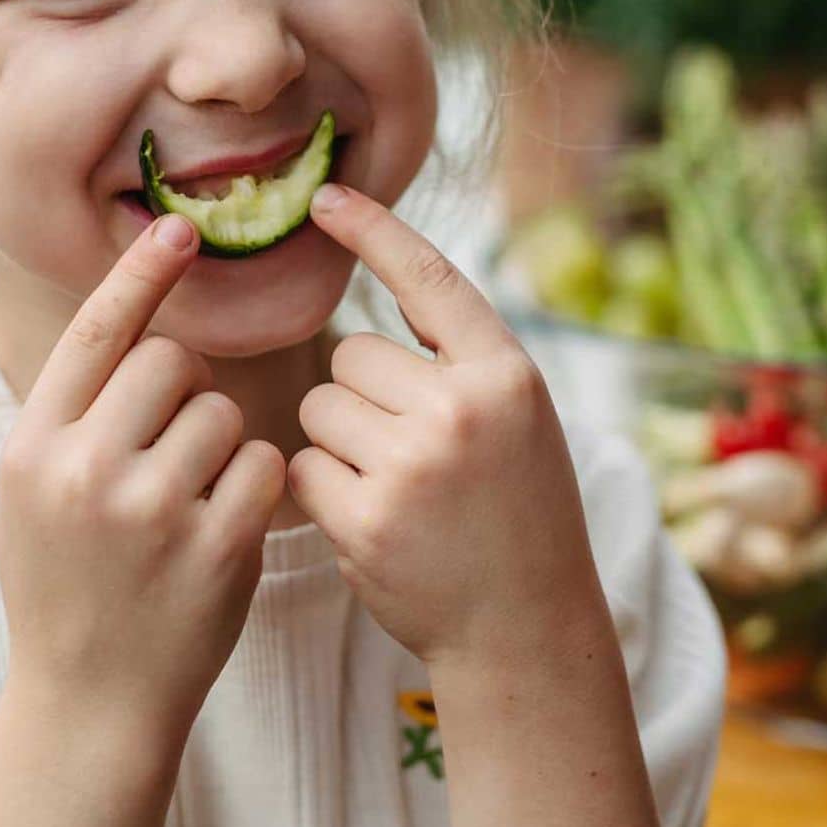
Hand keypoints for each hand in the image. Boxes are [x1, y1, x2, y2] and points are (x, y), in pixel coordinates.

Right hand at [0, 214, 288, 748]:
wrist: (89, 702)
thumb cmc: (67, 581)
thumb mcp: (33, 491)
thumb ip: (74, 412)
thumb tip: (134, 317)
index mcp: (33, 448)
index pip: (94, 334)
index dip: (140, 275)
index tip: (179, 229)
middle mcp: (85, 471)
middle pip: (172, 363)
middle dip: (185, 392)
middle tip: (168, 450)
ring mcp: (152, 512)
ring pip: (223, 412)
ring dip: (221, 444)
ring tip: (188, 503)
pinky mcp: (215, 549)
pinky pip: (263, 465)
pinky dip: (256, 486)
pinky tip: (224, 527)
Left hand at [287, 184, 606, 673]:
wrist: (525, 628)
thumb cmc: (516, 512)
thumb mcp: (517, 417)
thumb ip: (460, 357)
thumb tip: (387, 275)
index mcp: (506, 374)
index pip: (428, 275)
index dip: (373, 229)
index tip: (326, 197)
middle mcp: (462, 409)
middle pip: (349, 355)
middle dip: (362, 397)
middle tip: (413, 455)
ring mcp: (412, 465)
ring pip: (319, 407)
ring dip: (338, 442)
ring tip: (398, 490)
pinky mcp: (366, 518)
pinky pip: (301, 467)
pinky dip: (321, 491)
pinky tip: (372, 522)